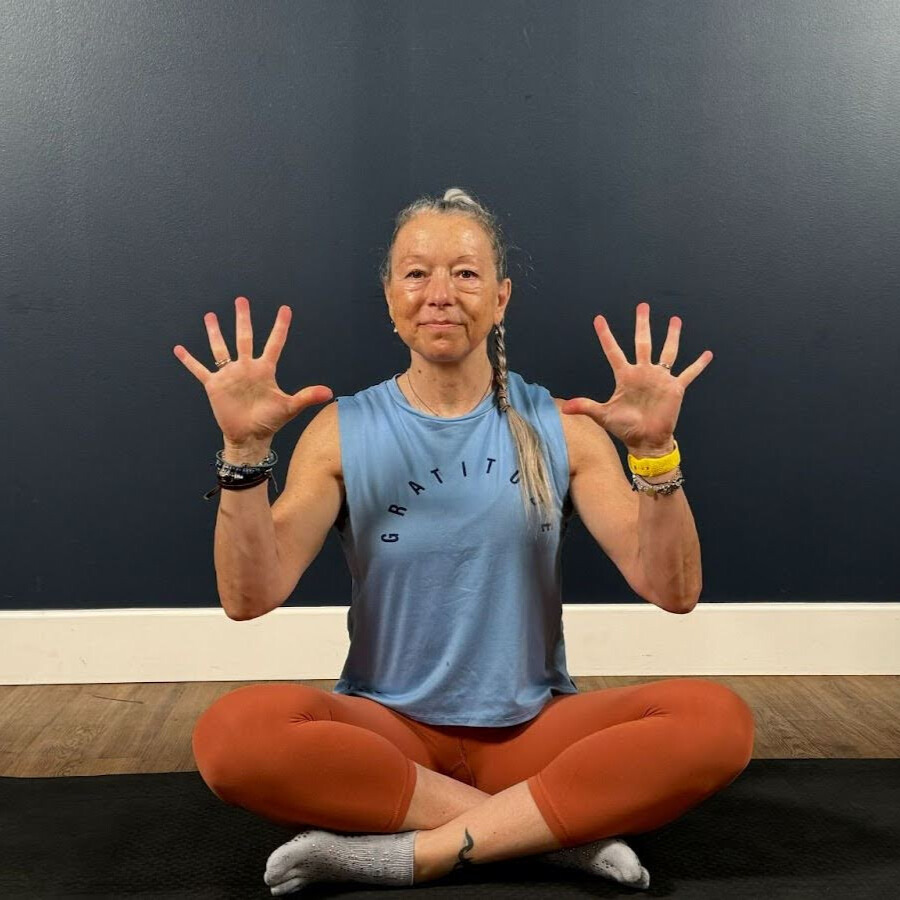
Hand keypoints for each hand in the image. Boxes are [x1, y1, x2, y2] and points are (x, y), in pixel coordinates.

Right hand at [173, 296, 332, 446]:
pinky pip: (199, 370)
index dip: (280, 327)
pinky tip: (179, 349)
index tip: (285, 309)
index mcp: (265, 370)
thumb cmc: (269, 422)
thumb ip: (306, 397)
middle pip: (244, 338)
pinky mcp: (214, 386)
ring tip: (210, 315)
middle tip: (242, 300)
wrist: (249, 437)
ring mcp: (230, 375)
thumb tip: (329, 393)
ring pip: (220, 349)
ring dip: (214, 333)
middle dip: (243, 319)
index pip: (274, 343)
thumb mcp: (289, 408)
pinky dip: (189, 360)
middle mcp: (246, 368)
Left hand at [560, 302, 712, 455]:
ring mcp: (660, 379)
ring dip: (671, 336)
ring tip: (675, 319)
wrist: (646, 442)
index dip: (606, 336)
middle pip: (643, 342)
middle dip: (642, 324)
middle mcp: (643, 373)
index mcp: (625, 377)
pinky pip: (689, 373)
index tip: (599, 319)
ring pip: (667, 352)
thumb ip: (586, 407)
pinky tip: (707, 354)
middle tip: (642, 306)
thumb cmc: (625, 429)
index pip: (613, 351)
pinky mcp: (675, 388)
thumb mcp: (603, 416)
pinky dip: (698, 364)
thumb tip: (565, 407)